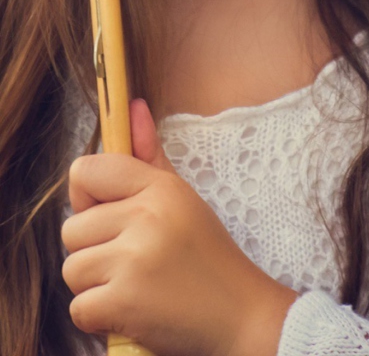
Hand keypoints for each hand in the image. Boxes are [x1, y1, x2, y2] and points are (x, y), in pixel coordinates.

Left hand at [62, 98, 297, 355]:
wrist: (240, 314)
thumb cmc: (208, 255)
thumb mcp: (183, 199)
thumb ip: (150, 156)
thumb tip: (133, 107)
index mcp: (159, 189)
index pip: (86, 171)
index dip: (88, 198)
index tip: (108, 216)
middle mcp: (145, 218)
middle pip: (71, 228)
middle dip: (93, 250)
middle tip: (131, 260)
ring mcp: (133, 261)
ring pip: (72, 270)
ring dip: (95, 286)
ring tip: (133, 286)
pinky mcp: (123, 304)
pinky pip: (78, 308)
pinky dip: (99, 317)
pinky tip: (131, 311)